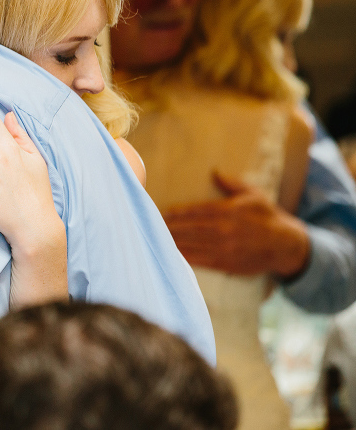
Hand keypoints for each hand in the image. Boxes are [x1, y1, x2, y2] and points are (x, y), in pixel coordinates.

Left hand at [164, 171, 310, 276]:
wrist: (286, 246)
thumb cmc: (268, 217)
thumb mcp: (254, 195)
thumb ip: (233, 184)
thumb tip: (216, 172)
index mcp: (229, 211)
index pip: (195, 211)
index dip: (176, 212)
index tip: (160, 211)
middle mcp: (224, 230)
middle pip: (188, 228)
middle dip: (168, 226)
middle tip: (148, 224)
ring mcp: (224, 248)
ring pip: (190, 244)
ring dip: (171, 241)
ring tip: (152, 237)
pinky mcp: (225, 263)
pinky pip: (198, 260)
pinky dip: (182, 256)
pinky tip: (169, 253)